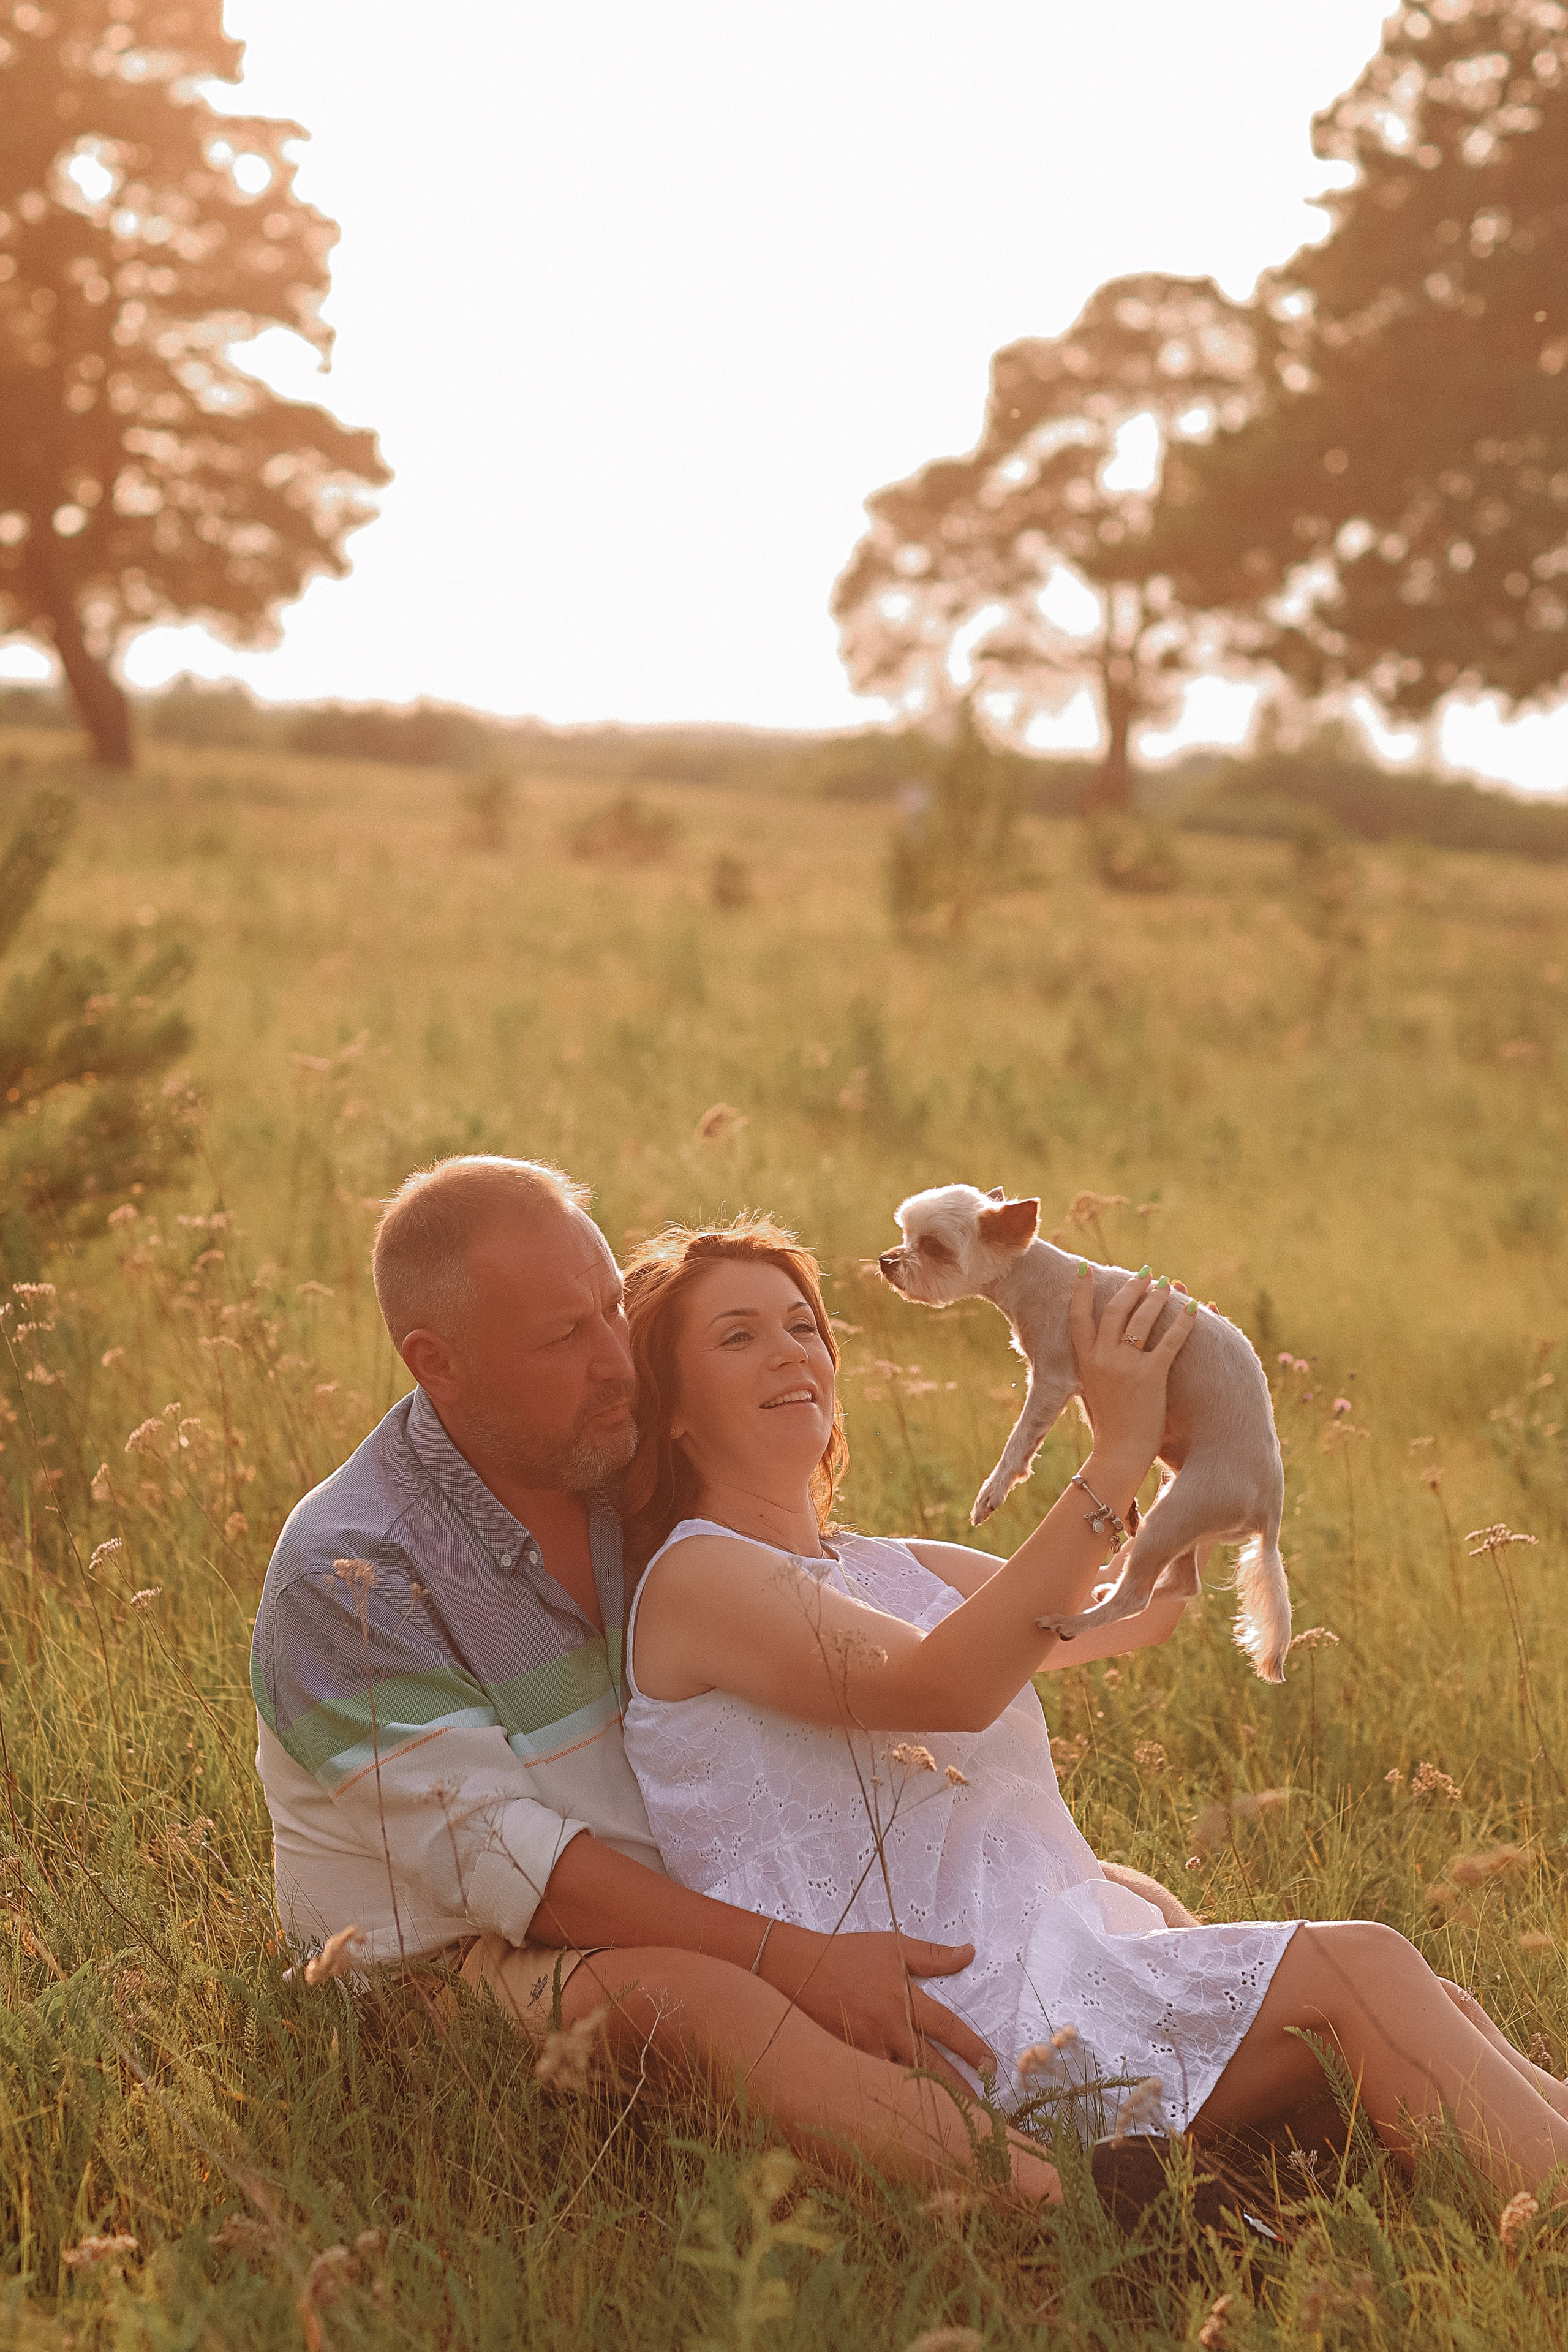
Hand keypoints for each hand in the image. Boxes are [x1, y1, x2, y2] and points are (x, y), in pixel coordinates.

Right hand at [766, 1928, 994, 2090]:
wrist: (798, 1971)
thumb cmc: (848, 1955)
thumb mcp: (893, 1947)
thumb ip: (933, 1956)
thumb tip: (970, 1952)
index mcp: (904, 2002)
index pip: (947, 2029)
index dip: (971, 2047)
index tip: (991, 2065)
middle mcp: (890, 2031)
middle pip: (931, 2065)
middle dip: (958, 2087)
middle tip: (982, 2107)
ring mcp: (868, 2049)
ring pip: (905, 2079)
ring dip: (929, 2096)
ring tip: (952, 2116)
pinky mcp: (850, 2059)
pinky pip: (877, 2081)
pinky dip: (895, 2096)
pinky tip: (908, 2110)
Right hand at [1070, 1263, 1195, 1484]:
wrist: (1118, 1453)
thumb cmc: (1107, 1424)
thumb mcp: (1090, 1388)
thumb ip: (1093, 1363)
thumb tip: (1098, 1345)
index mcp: (1084, 1360)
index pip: (1078, 1315)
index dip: (1080, 1289)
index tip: (1085, 1267)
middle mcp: (1103, 1358)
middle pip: (1115, 1309)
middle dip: (1131, 1287)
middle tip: (1144, 1273)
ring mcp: (1127, 1366)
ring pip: (1142, 1319)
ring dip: (1157, 1297)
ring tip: (1166, 1285)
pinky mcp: (1152, 1376)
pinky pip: (1170, 1341)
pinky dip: (1184, 1322)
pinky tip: (1194, 1308)